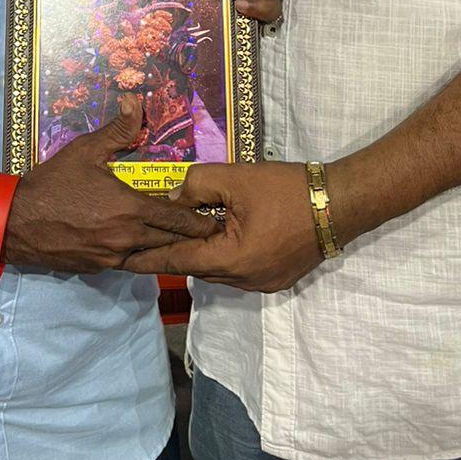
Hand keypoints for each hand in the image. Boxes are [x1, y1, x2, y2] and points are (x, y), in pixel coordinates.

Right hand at [5, 96, 219, 273]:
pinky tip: (142, 245)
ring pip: (151, 256)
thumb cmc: (53, 183)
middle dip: (190, 237)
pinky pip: (127, 262)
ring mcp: (112, 256)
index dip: (199, 220)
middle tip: (208, 233)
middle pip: (171, 242)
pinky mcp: (98, 267)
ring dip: (165, 248)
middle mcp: (127, 237)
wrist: (17, 221)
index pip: (178, 219)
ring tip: (182, 242)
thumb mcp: (85, 150)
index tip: (215, 220)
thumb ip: (117, 130)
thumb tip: (137, 100)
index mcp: (131, 208)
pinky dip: (139, 254)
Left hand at [125, 162, 323, 291]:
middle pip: (196, 267)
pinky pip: (237, 270)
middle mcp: (244, 280)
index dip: (147, 259)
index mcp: (230, 260)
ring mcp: (262, 283)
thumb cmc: (287, 189)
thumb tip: (171, 198)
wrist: (340, 203)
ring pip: (217, 270)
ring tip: (178, 235)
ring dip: (200, 253)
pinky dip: (222, 255)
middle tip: (145, 239)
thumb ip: (196, 186)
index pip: (176, 261)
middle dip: (173, 252)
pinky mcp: (276, 278)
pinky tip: (217, 235)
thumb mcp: (235, 177)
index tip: (120, 258)